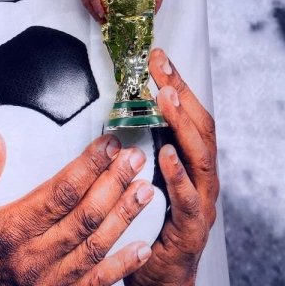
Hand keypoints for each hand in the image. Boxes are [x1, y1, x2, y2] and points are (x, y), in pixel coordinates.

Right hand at [0, 131, 156, 285]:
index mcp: (8, 232)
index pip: (61, 192)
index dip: (90, 166)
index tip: (108, 144)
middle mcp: (34, 259)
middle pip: (86, 216)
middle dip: (116, 184)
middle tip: (136, 157)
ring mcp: (47, 284)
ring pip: (97, 246)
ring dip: (124, 217)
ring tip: (146, 190)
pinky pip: (94, 283)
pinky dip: (122, 266)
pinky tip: (142, 248)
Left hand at [124, 49, 218, 285]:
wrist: (160, 276)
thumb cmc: (151, 222)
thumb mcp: (145, 178)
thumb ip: (141, 148)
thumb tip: (119, 111)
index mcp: (189, 163)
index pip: (187, 116)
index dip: (176, 85)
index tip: (157, 58)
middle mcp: (201, 178)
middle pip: (199, 129)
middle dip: (181, 94)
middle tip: (161, 68)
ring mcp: (201, 202)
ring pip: (200, 158)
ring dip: (182, 125)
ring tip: (165, 98)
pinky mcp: (191, 228)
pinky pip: (188, 200)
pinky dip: (178, 176)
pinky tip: (166, 155)